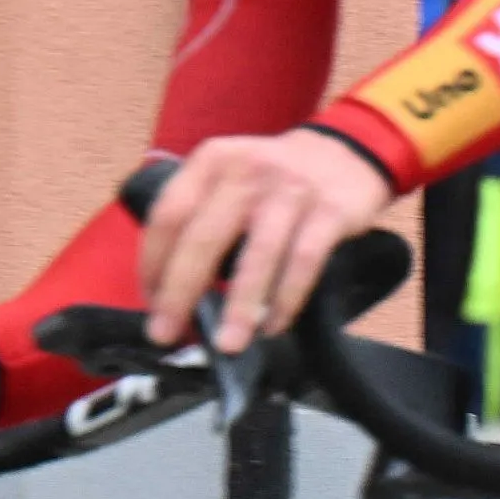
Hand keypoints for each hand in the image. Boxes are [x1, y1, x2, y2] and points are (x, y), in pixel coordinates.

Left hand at [142, 128, 398, 351]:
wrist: (347, 153)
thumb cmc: (274, 181)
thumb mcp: (230, 178)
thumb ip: (201, 217)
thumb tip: (172, 292)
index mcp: (212, 161)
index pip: (169, 215)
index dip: (153, 264)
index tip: (152, 304)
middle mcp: (248, 171)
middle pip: (205, 238)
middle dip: (181, 293)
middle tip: (167, 335)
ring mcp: (291, 191)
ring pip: (258, 255)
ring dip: (240, 306)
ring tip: (229, 344)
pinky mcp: (331, 211)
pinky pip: (304, 262)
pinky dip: (286, 299)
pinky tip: (274, 326)